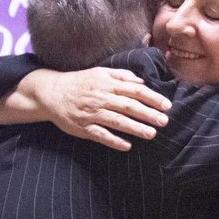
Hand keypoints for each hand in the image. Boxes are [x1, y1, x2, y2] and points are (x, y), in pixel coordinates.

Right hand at [29, 67, 171, 150]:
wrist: (52, 93)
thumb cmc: (80, 82)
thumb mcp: (100, 72)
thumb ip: (122, 76)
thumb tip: (142, 82)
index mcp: (108, 84)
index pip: (135, 91)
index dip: (152, 98)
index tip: (167, 105)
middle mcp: (102, 98)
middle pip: (129, 106)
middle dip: (148, 114)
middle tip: (164, 121)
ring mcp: (92, 114)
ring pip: (117, 121)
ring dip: (135, 128)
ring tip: (151, 134)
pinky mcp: (83, 127)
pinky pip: (100, 135)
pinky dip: (113, 141)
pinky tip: (127, 146)